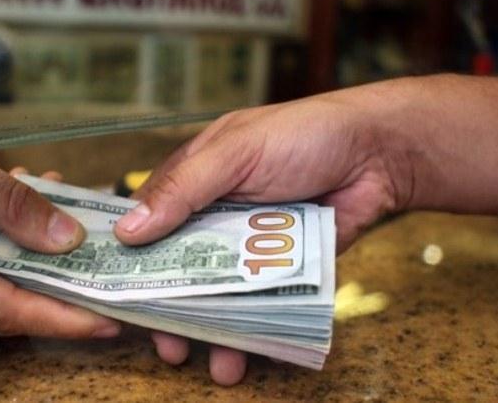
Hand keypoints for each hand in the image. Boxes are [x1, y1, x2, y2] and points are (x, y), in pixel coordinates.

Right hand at [0, 134, 120, 338]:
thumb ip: (13, 205)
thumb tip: (67, 240)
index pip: (16, 313)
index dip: (67, 319)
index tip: (111, 321)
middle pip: (19, 304)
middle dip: (69, 288)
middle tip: (115, 275)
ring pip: (8, 285)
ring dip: (46, 257)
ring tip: (80, 219)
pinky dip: (19, 246)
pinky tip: (38, 204)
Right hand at [114, 87, 414, 383]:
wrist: (378, 154)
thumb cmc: (302, 136)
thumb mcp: (235, 153)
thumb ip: (184, 189)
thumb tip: (128, 230)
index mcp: (195, 180)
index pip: (149, 222)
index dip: (131, 260)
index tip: (119, 298)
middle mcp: (216, 214)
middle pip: (183, 268)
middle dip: (173, 309)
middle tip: (169, 345)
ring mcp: (250, 243)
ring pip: (222, 292)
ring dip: (215, 329)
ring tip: (217, 361)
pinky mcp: (284, 266)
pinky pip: (262, 300)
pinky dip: (255, 328)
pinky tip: (250, 353)